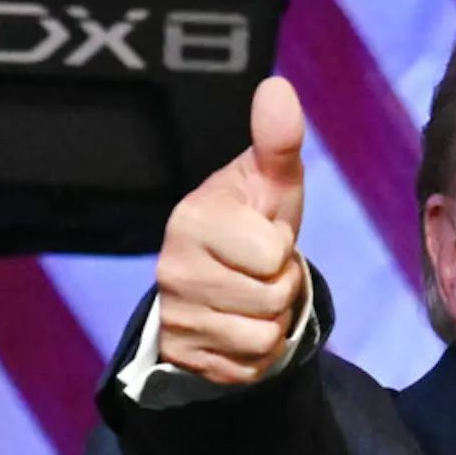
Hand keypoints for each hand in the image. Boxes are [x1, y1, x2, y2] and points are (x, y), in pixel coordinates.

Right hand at [153, 77, 308, 384]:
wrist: (220, 279)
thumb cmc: (252, 221)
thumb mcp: (270, 183)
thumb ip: (277, 141)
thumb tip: (277, 87)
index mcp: (193, 217)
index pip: (272, 253)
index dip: (282, 249)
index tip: (262, 236)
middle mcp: (173, 267)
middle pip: (272, 297)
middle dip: (281, 287)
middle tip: (259, 270)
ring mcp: (175, 315)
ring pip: (263, 336)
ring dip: (272, 321)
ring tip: (250, 296)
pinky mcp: (184, 355)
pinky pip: (248, 367)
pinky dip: (256, 353)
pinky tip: (238, 326)